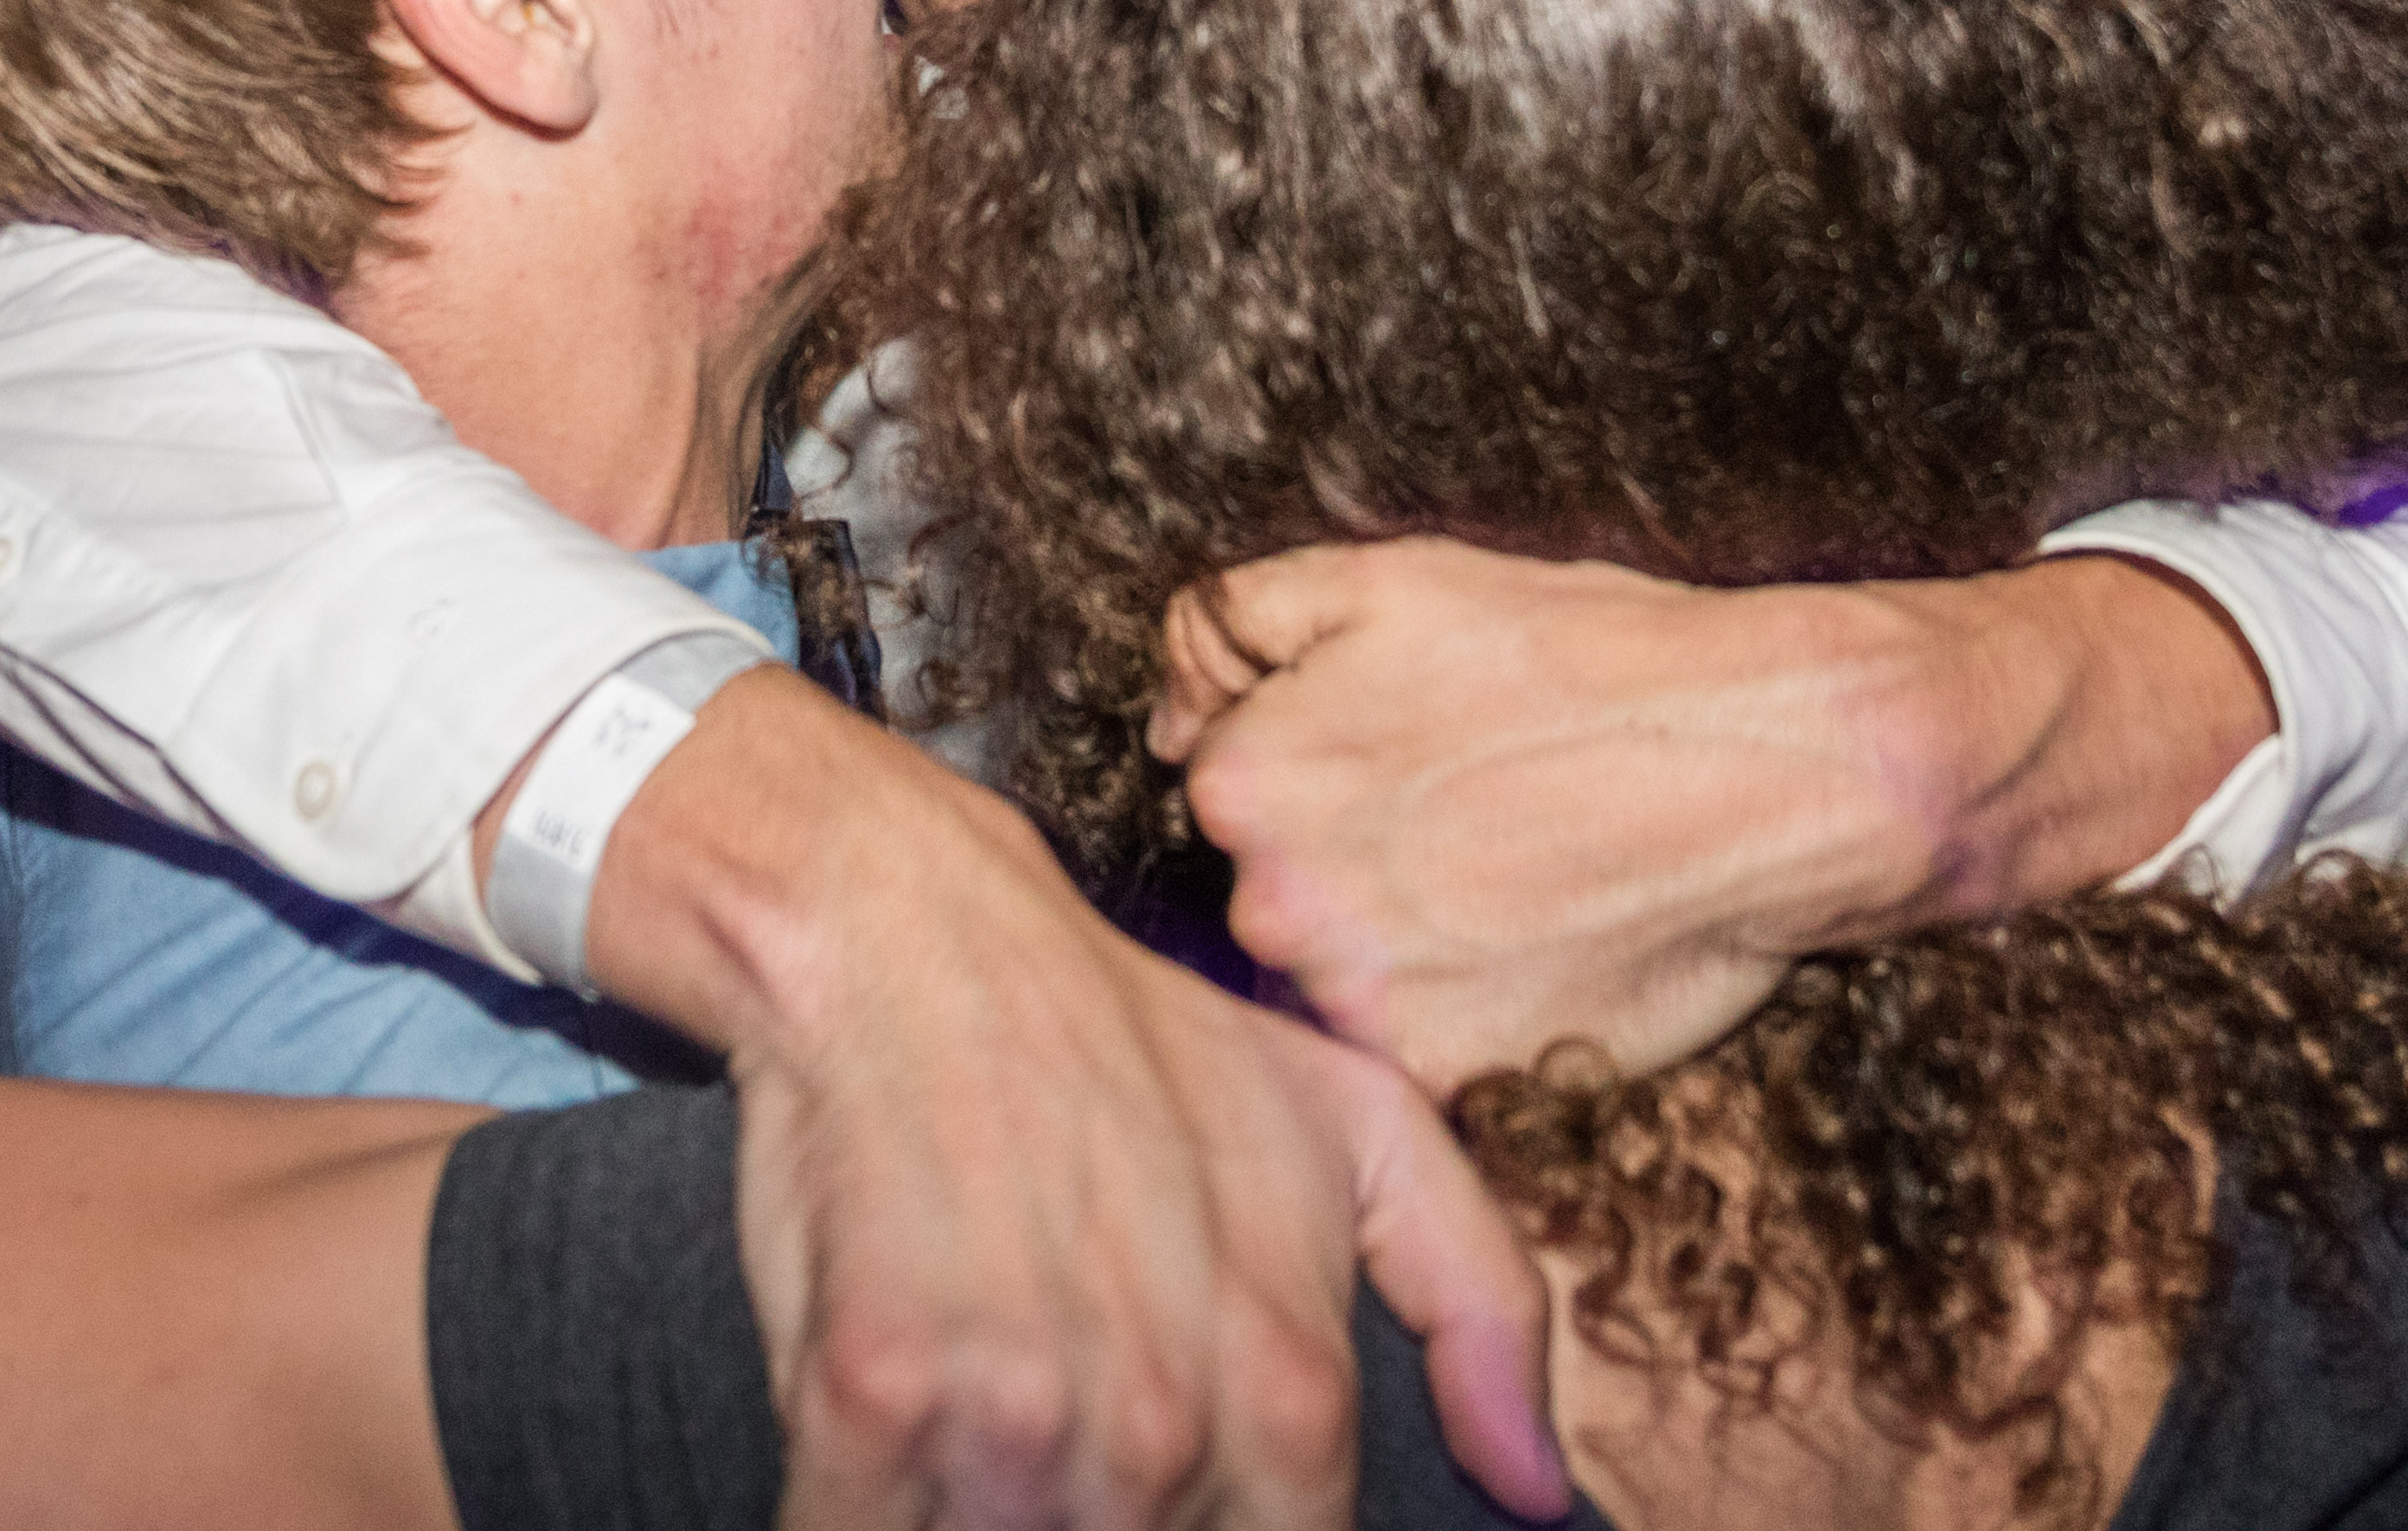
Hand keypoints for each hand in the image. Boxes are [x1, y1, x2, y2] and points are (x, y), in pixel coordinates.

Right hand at [582, 673, 1567, 1528]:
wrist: (913, 935)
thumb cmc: (1130, 1036)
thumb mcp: (1356, 1126)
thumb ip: (1480, 1304)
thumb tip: (1538, 1489)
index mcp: (1288, 1390)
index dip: (1229, 1525)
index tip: (1183, 1456)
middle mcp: (1163, 1427)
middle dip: (1101, 1507)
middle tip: (1068, 1397)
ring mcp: (1017, 1425)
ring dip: (987, 1502)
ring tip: (982, 1399)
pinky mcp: (868, 1405)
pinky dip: (868, 1504)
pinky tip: (882, 1429)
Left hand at [1154, 537, 2260, 1091]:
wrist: (1773, 768)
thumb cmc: (1592, 658)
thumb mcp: (1392, 579)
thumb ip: (1235, 623)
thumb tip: (1168, 717)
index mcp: (1242, 780)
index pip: (1225, 793)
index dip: (1322, 763)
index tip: (1411, 752)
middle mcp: (1273, 905)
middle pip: (1275, 897)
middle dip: (1352, 862)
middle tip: (1475, 816)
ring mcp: (1360, 1007)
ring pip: (1345, 982)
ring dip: (1406, 947)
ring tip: (1518, 881)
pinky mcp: (1449, 1083)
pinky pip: (1420, 1060)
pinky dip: (1469, 1017)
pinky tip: (1538, 949)